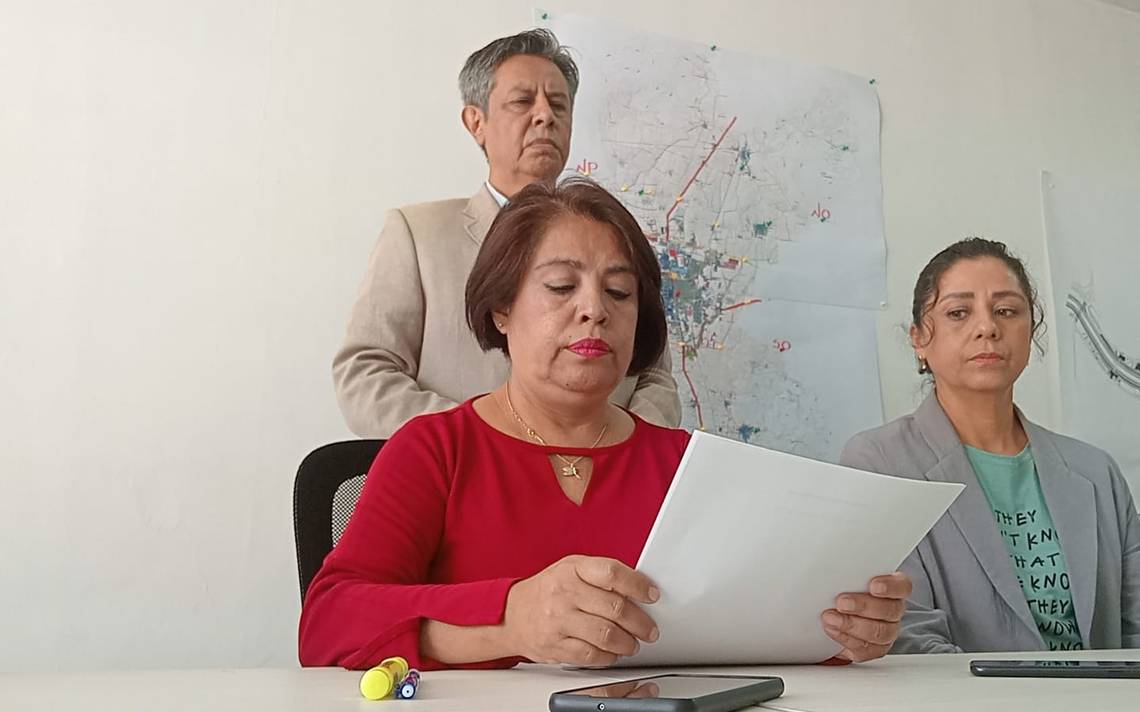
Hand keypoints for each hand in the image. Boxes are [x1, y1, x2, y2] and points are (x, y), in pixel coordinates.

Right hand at [501, 555, 659, 665]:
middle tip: (649, 629)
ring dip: (628, 643)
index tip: (651, 595)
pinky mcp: (555, 646)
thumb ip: (600, 576)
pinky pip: (591, 655)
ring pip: (606, 635)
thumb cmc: (548, 591)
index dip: (637, 584)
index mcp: (572, 569)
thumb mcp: (570, 570)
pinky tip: (613, 653)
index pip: (612, 573)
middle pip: (615, 608)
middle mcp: (564, 593)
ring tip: (633, 643)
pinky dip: (608, 657)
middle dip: (640, 622)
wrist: (512, 614)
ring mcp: (558, 621)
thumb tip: (638, 588)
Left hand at [820, 571, 910, 661]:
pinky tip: (832, 630)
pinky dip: (846, 639)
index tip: (873, 586)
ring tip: (830, 618)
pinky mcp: (874, 649)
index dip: (891, 587)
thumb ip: (846, 572)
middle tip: (841, 602)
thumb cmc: (841, 589)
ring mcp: (887, 631)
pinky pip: (866, 649)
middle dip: (863, 606)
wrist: (831, 613)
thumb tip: (827, 565)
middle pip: (890, 610)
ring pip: (879, 632)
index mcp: (893, 588)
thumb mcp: (844, 576)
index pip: (902, 586)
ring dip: (852, 625)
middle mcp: (893, 610)